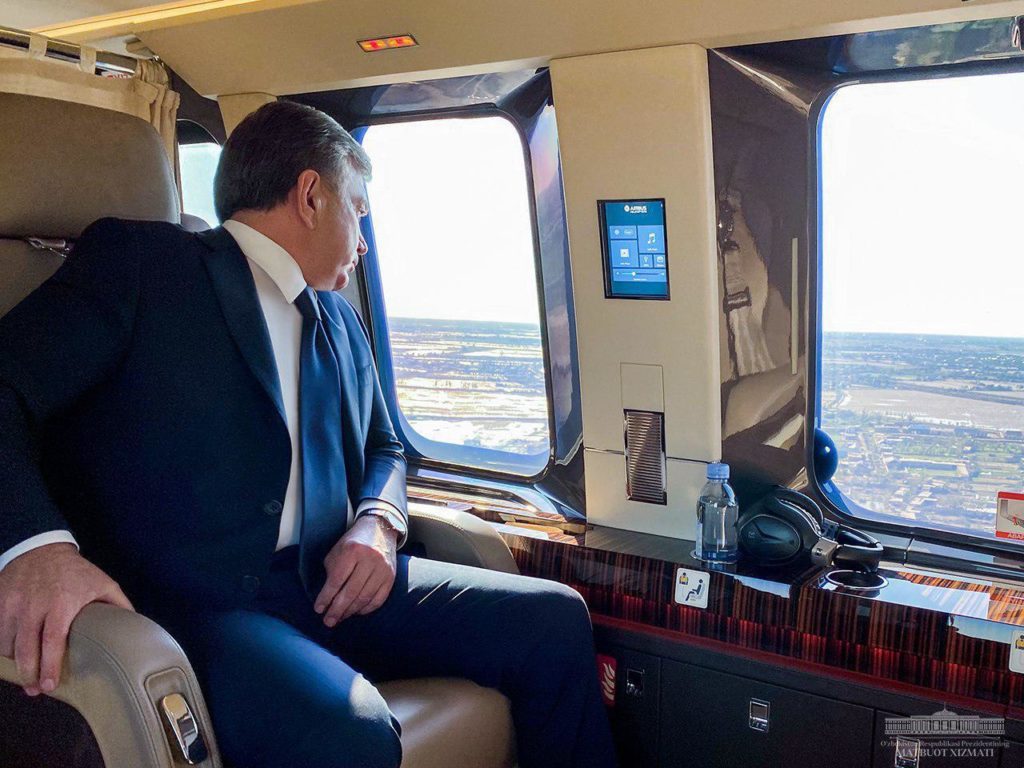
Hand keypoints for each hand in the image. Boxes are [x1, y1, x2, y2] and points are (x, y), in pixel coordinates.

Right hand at [0, 543, 133, 695]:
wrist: (41, 548)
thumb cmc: (75, 571)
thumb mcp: (102, 583)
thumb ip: (118, 605)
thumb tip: (134, 627)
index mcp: (61, 603)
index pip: (52, 640)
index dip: (49, 665)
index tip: (50, 684)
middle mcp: (34, 605)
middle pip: (25, 648)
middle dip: (28, 673)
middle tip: (35, 690)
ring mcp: (13, 605)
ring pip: (7, 644)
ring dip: (15, 665)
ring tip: (25, 679)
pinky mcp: (0, 603)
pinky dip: (3, 649)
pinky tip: (13, 659)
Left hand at [314, 516, 396, 626]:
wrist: (380, 529)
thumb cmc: (354, 542)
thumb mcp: (338, 550)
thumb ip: (332, 571)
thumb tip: (327, 597)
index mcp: (352, 550)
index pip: (336, 580)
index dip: (326, 597)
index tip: (318, 609)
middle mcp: (370, 559)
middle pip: (351, 592)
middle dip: (337, 610)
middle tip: (328, 621)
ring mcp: (382, 569)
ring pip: (364, 598)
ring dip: (350, 612)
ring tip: (340, 618)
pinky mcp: (390, 577)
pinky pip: (378, 599)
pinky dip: (366, 609)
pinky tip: (356, 612)